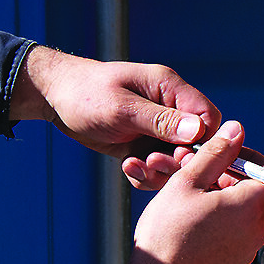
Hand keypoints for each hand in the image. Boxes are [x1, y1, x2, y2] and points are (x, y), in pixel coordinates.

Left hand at [11, 46, 221, 186]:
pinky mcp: (142, 145)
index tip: (182, 155)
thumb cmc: (86, 94)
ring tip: (134, 165)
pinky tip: (127, 167)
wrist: (55, 99)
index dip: (203, 141)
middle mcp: (168, 109)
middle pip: (195, 144)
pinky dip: (144, 175)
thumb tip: (198, 131)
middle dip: (176, 160)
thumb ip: (161, 120)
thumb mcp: (123, 108)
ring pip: (175, 161)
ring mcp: (155, 130)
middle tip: (152, 162)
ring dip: (158, 171)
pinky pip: (155, 168)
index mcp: (170, 89)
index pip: (208, 117)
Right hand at [114, 120, 263, 263]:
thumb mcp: (188, 182)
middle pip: (253, 189)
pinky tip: (188, 215)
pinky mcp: (236, 261)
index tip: (222, 153)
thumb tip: (236, 130)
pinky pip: (233, 229)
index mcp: (252, 206)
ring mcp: (248, 248)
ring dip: (217, 194)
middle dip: (225, 174)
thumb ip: (216, 153)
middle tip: (193, 169)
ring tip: (185, 192)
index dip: (246, 157)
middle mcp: (258, 228)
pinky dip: (217, 216)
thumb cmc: (168, 234)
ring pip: (240, 209)